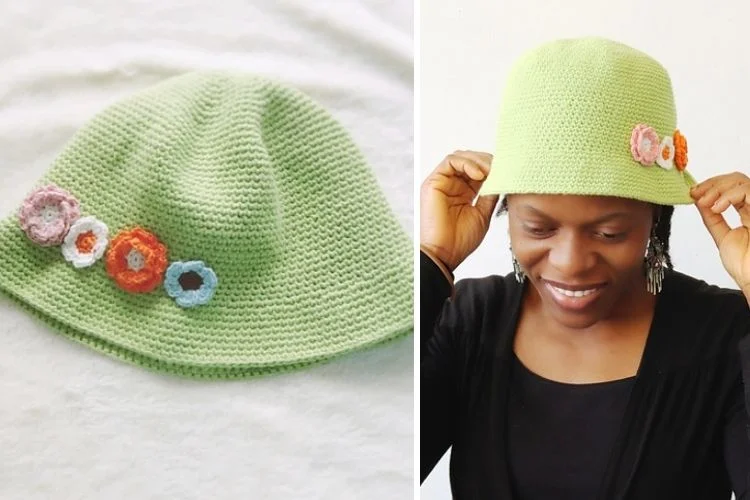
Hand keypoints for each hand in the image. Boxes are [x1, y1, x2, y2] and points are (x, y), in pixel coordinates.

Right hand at [420, 151, 498, 270]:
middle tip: (502, 168)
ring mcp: (442, 182)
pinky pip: (450, 161)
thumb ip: (490, 195)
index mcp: (463, 192)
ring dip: (479, 160)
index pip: (479, 170)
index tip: (508, 172)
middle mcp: (452, 185)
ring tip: (491, 171)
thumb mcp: (483, 213)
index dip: (494, 168)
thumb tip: (502, 179)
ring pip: (461, 157)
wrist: (445, 254)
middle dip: (488, 161)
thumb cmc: (460, 241)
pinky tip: (480, 175)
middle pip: (470, 160)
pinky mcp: (433, 182)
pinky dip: (467, 163)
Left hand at [691, 172, 749, 298]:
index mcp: (748, 213)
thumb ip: (712, 219)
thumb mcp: (722, 236)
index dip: (711, 185)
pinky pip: (748, 191)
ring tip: (706, 202)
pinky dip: (728, 195)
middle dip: (712, 183)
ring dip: (717, 188)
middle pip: (737, 180)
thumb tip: (700, 202)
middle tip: (696, 193)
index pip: (732, 188)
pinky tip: (717, 207)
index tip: (693, 192)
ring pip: (741, 182)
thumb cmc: (744, 265)